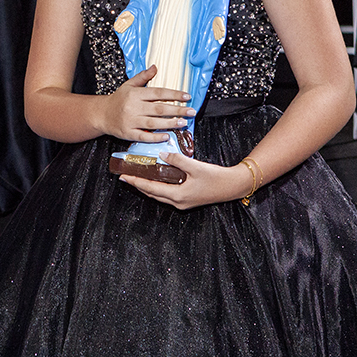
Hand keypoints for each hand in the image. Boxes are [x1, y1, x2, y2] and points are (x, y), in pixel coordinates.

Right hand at [101, 65, 194, 141]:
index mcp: (135, 94)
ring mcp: (131, 121)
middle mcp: (134, 107)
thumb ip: (143, 77)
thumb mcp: (129, 85)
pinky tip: (166, 136)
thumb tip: (155, 67)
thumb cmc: (118, 99)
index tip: (187, 96)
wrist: (101, 114)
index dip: (174, 94)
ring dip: (170, 123)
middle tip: (191, 111)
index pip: (158, 93)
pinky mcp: (128, 133)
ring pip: (153, 123)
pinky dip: (155, 137)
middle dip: (177, 110)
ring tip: (183, 122)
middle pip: (159, 108)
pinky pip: (143, 136)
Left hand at [119, 154, 253, 209]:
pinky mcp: (187, 200)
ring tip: (137, 178)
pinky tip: (156, 180)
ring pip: (159, 195)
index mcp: (178, 195)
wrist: (232, 186)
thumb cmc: (216, 178)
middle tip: (126, 176)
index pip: (151, 188)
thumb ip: (177, 160)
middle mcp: (178, 202)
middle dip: (138, 185)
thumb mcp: (195, 166)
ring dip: (147, 187)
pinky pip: (167, 194)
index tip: (124, 176)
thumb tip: (162, 154)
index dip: (136, 182)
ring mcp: (183, 203)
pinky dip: (158, 187)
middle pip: (152, 193)